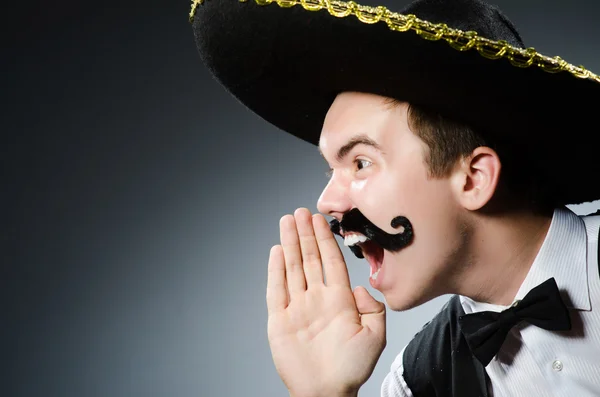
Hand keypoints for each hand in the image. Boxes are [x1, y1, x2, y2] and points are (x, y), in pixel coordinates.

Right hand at [266, 208, 386, 396]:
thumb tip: (360, 287)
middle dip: (306, 234)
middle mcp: (317, 299)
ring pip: (293, 268)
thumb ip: (374, 309)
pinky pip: (276, 289)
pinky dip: (276, 270)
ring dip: (291, 244)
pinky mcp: (280, 319)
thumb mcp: (375, 336)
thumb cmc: (351, 369)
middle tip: (301, 211)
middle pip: (310, 258)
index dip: (326, 239)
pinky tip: (277, 251)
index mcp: (339, 300)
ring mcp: (298, 307)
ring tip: (288, 221)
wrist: (326, 392)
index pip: (331, 261)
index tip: (321, 220)